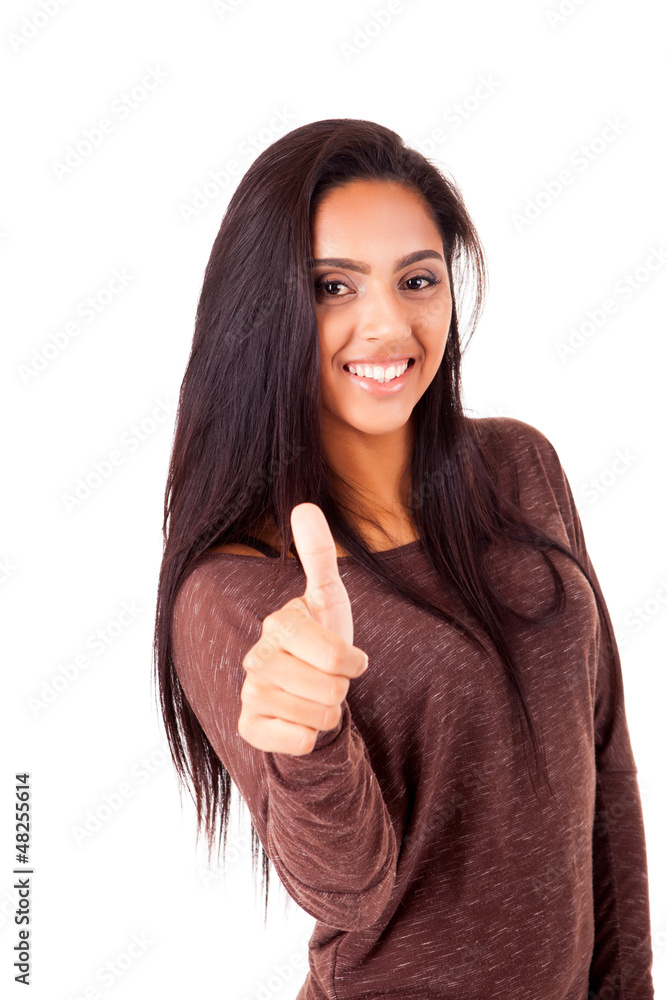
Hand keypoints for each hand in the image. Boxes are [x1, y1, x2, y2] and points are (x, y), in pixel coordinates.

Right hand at [237, 503, 368, 755]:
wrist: (308, 694)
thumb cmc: (323, 643)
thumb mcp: (328, 599)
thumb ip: (319, 554)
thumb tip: (303, 504)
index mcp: (279, 625)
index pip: (335, 656)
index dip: (352, 663)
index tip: (351, 662)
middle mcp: (256, 658)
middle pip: (329, 689)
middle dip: (341, 689)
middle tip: (330, 681)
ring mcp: (249, 693)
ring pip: (318, 717)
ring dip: (329, 713)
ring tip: (317, 699)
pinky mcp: (249, 727)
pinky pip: (301, 742)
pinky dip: (311, 737)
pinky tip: (300, 721)